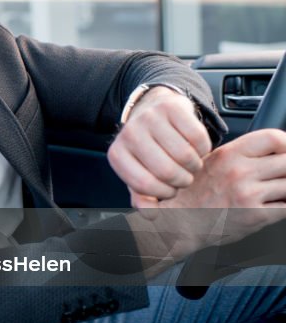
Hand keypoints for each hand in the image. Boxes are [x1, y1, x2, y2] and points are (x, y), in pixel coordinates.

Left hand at [108, 87, 210, 202]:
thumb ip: (143, 196)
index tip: (170, 190)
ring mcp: (150, 118)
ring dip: (195, 165)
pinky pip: (198, 137)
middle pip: (166, 171)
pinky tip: (197, 149)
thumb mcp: (139, 172)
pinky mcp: (172, 107)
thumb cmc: (147, 148)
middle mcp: (130, 134)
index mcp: (118, 155)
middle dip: (182, 180)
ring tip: (190, 164)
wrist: (153, 110)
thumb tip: (151, 215)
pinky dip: (203, 148)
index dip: (164, 193)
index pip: (144, 185)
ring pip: (185, 155)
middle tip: (184, 177)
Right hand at [132, 129, 285, 257]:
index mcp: (229, 154)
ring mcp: (248, 193)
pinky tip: (275, 207)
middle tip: (281, 176)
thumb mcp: (211, 163)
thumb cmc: (193, 195)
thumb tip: (273, 152)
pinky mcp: (255, 215)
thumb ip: (240, 156)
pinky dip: (285, 206)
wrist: (176, 222)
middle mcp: (239, 171)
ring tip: (277, 193)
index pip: (273, 137)